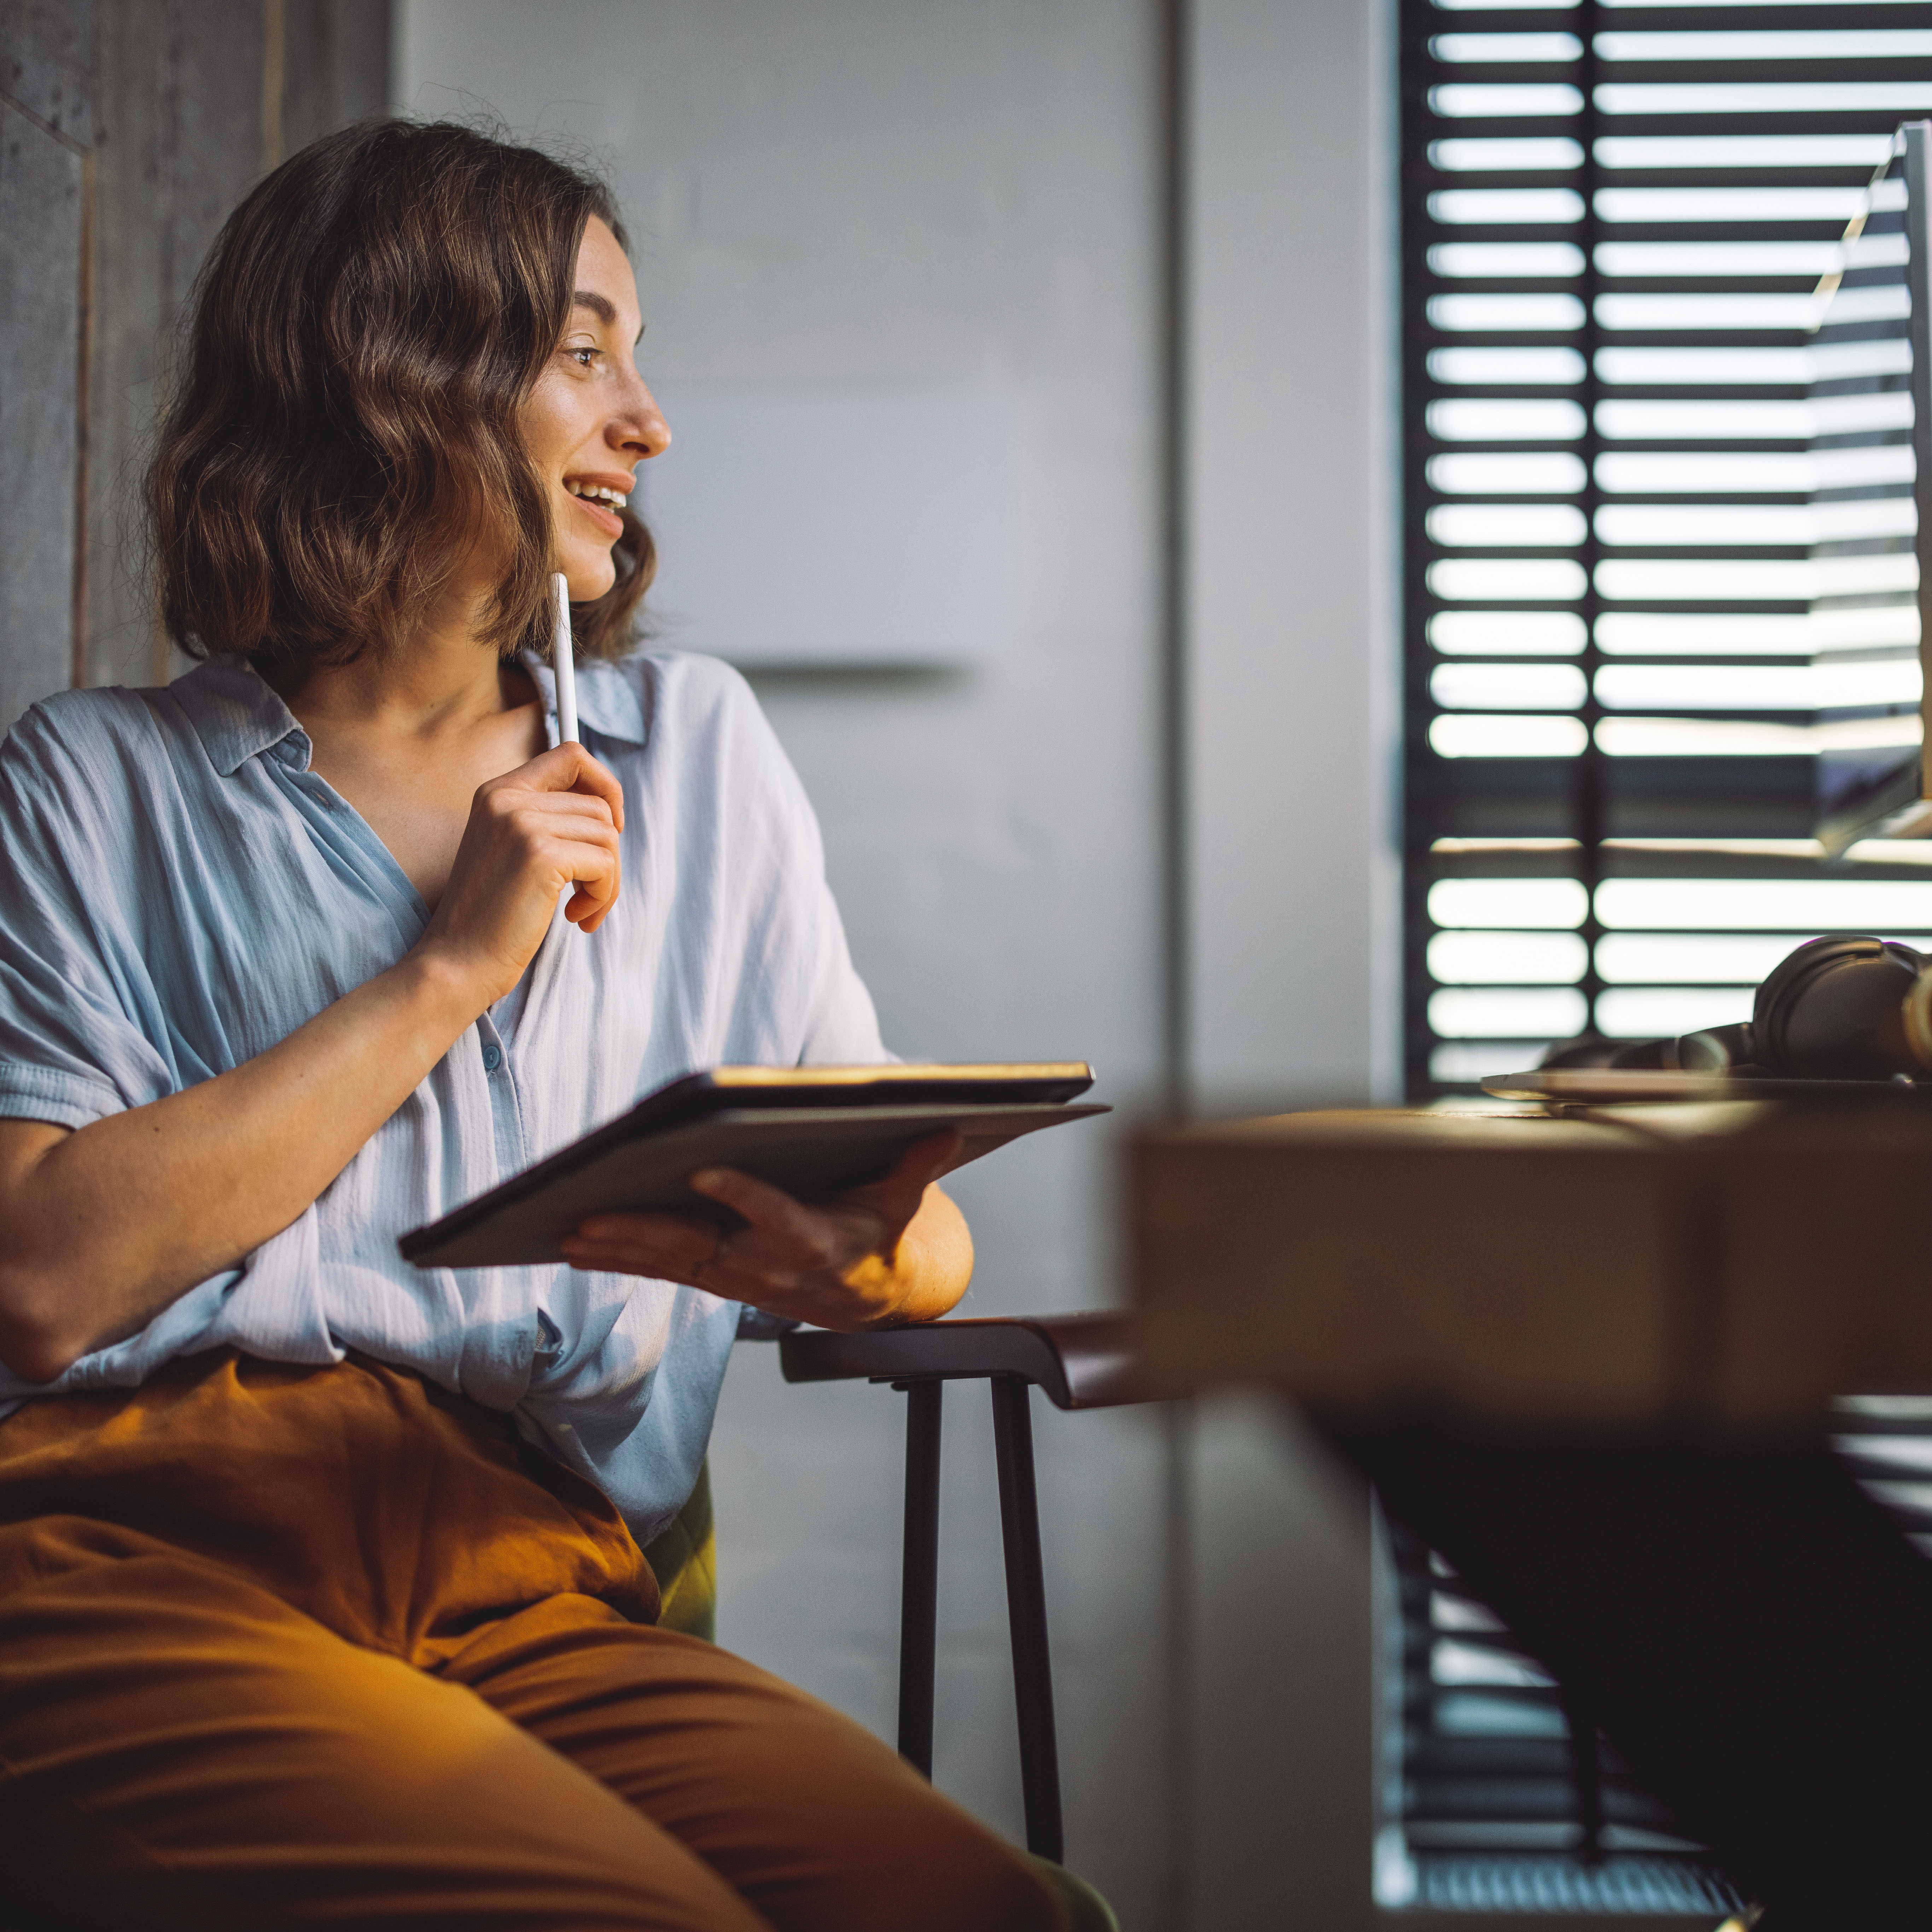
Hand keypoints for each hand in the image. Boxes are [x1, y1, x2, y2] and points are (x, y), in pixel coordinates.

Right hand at [417, 743, 623, 1007]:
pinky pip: (605, 863)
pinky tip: (575, 918)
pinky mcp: (540, 856)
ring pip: (607, 835)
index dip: (604, 785)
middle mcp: (507, 798)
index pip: (571, 755)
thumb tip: (607, 810)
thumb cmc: (490, 915)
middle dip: (607, 854)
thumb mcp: (511, 850)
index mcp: (498, 792)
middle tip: (589, 892)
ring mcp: (522, 824)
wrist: (458, 960)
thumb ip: (545, 819)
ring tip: (581, 909)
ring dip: (607, 881)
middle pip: (598, 805)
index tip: (610, 825)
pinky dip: (603, 895)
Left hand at [560, 1132, 965, 1329]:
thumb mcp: (903, 1205)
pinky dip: (620, 1257)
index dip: (742, 1196)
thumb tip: (948, 1124)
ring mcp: (739, 1277)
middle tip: (592, 1214)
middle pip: (701, 1246)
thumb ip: (918, 1166)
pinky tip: (576, 1245)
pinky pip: (664, 1269)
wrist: (870, 1303)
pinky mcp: (719, 1279)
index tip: (704, 1171)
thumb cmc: (880, 1237)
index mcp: (815, 1242)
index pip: (775, 1216)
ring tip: (568, 1230)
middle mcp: (769, 1266)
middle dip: (644, 1231)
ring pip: (671, 1261)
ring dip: (618, 1247)